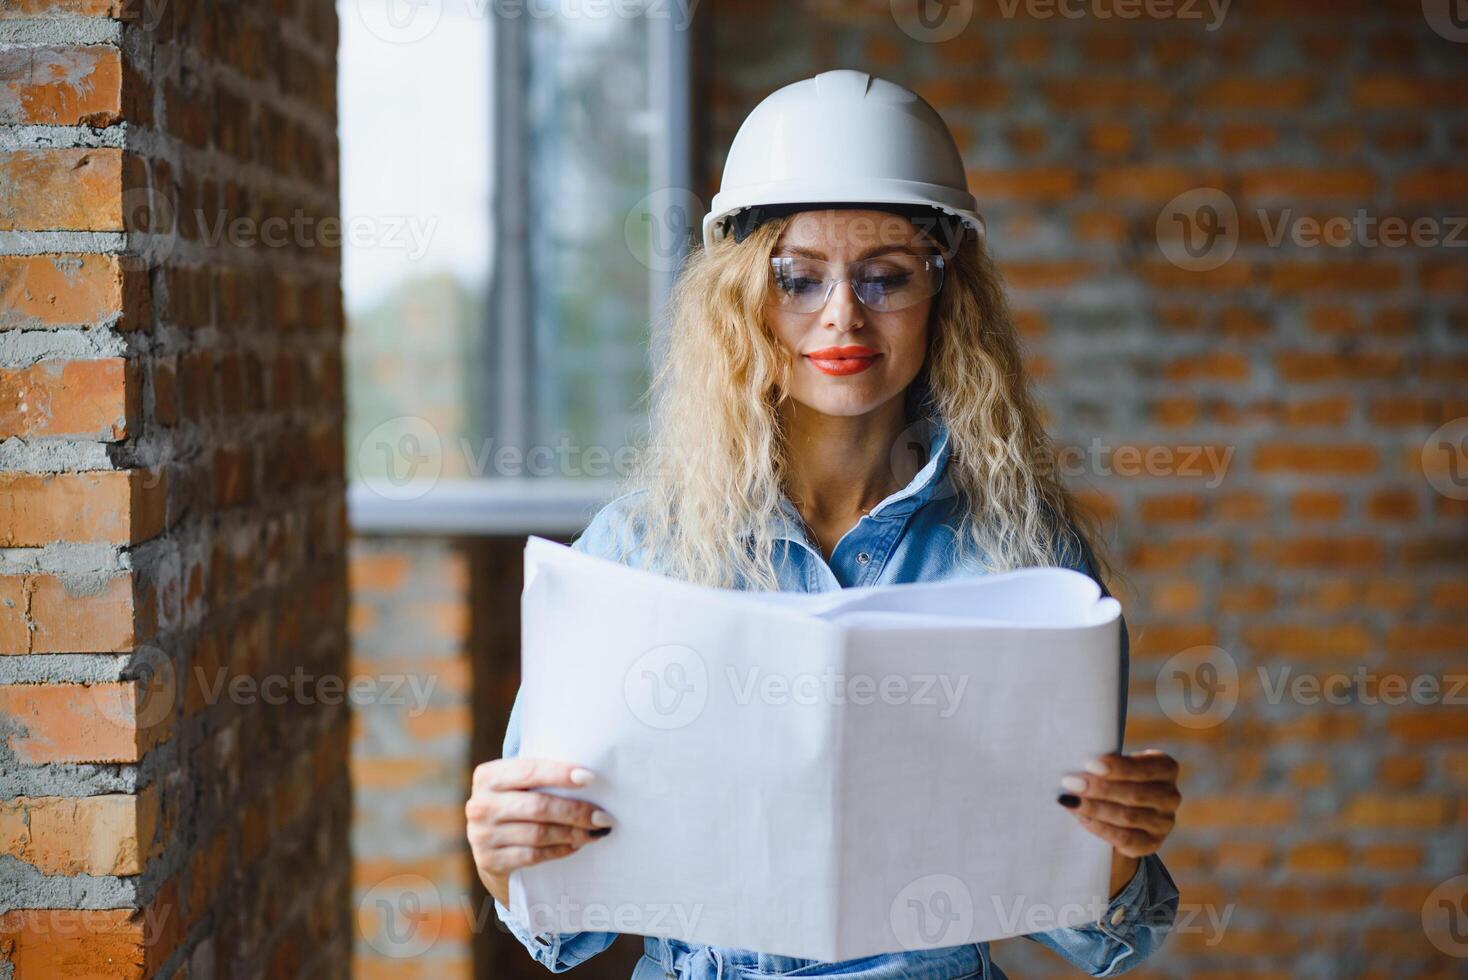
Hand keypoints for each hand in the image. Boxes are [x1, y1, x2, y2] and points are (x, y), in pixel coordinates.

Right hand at [465, 758, 612, 904]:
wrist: (487, 842)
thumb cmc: (516, 803)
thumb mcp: (518, 785)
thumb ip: (541, 777)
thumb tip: (587, 779)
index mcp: (488, 776)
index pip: (530, 770)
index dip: (560, 774)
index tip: (590, 778)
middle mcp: (480, 805)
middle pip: (538, 806)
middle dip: (576, 811)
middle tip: (604, 816)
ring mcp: (482, 835)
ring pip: (539, 834)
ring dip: (573, 833)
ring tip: (596, 832)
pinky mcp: (489, 860)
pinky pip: (533, 855)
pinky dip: (560, 850)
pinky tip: (576, 845)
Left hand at [1057, 749, 1180, 858]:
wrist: (1122, 809)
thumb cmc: (1115, 777)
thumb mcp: (1117, 765)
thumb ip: (1105, 765)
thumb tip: (1077, 769)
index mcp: (1166, 768)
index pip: (1143, 768)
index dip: (1117, 767)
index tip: (1089, 765)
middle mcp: (1170, 796)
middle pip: (1134, 794)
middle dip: (1099, 789)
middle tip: (1070, 783)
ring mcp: (1164, 822)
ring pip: (1128, 817)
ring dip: (1095, 809)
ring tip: (1070, 801)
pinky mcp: (1152, 843)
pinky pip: (1126, 838)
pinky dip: (1101, 828)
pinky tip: (1082, 819)